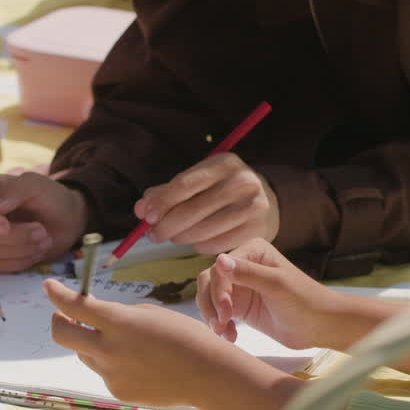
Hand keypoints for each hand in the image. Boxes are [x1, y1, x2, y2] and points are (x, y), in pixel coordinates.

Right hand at [0, 171, 87, 271]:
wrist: (68, 221)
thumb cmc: (52, 198)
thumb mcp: (37, 186)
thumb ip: (15, 191)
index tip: (5, 227)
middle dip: (14, 237)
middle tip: (42, 231)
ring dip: (22, 249)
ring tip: (45, 239)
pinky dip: (22, 261)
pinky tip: (38, 251)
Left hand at [44, 277, 233, 408]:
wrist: (209, 375)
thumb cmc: (186, 336)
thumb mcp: (150, 314)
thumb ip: (119, 316)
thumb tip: (97, 323)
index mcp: (118, 322)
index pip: (74, 306)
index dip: (56, 294)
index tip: (49, 286)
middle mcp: (108, 349)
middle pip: (62, 335)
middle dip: (58, 322)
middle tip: (64, 316)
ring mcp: (110, 374)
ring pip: (85, 354)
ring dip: (91, 344)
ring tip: (125, 343)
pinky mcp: (117, 392)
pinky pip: (105, 373)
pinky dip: (113, 365)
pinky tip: (141, 365)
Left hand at [134, 154, 279, 253]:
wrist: (267, 201)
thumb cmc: (223, 190)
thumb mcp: (200, 181)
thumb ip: (168, 192)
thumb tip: (141, 209)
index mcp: (224, 164)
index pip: (185, 184)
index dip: (162, 203)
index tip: (145, 217)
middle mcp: (242, 182)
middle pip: (192, 210)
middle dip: (166, 225)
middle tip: (153, 235)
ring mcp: (252, 207)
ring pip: (202, 231)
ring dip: (180, 237)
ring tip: (173, 237)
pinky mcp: (256, 230)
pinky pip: (214, 245)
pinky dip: (198, 245)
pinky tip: (196, 240)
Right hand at [196, 238, 337, 346]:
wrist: (320, 326)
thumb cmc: (305, 300)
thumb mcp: (276, 285)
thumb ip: (248, 273)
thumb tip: (218, 261)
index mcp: (252, 252)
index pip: (220, 269)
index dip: (218, 290)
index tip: (226, 311)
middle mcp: (243, 266)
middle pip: (209, 281)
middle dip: (211, 304)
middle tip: (222, 323)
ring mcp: (240, 287)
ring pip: (209, 297)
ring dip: (212, 316)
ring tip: (224, 332)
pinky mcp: (240, 307)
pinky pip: (218, 313)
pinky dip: (220, 325)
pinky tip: (231, 336)